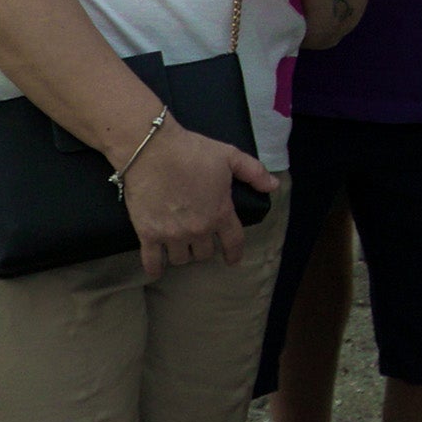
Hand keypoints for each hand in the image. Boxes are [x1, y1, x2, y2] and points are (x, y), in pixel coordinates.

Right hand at [121, 120, 278, 277]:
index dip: (234, 253)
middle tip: (198, 238)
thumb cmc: (192, 151)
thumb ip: (254, 172)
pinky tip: (156, 271)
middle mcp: (198, 229)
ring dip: (182, 253)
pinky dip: (155, 268)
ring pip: (181, 258)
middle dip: (203, 247)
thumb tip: (274, 186)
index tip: (232, 260)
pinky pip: (153, 261)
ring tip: (178, 245)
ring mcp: (172, 234)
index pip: (233, 242)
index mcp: (220, 213)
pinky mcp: (148, 234)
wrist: (151, 150)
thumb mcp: (229, 156)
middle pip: (204, 253)